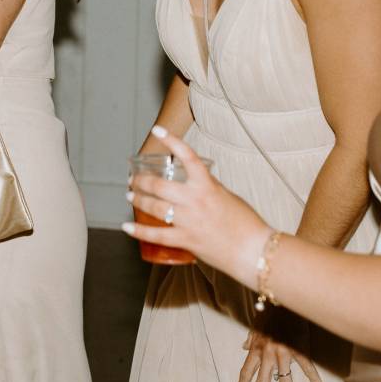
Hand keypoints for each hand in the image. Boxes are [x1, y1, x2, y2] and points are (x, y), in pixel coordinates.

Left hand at [124, 126, 270, 285]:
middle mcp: (195, 200)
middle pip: (159, 186)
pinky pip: (157, 235)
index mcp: (207, 185)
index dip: (171, 140)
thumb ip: (209, 186)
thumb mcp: (227, 196)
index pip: (187, 156)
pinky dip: (138, 231)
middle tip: (133, 180)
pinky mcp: (186, 241)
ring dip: (138, 199)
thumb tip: (195, 181)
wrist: (254, 251)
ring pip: (154, 207)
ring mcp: (188, 221)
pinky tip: (126, 226)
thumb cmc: (246, 222)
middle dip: (142, 181)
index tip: (157, 131)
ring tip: (130, 195)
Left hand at [237, 311, 323, 381]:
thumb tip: (243, 347)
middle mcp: (268, 355)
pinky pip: (307, 368)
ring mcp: (284, 354)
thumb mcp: (255, 325)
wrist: (285, 300)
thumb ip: (250, 339)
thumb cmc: (270, 312)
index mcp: (256, 350)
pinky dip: (314, 380)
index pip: (246, 372)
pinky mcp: (299, 350)